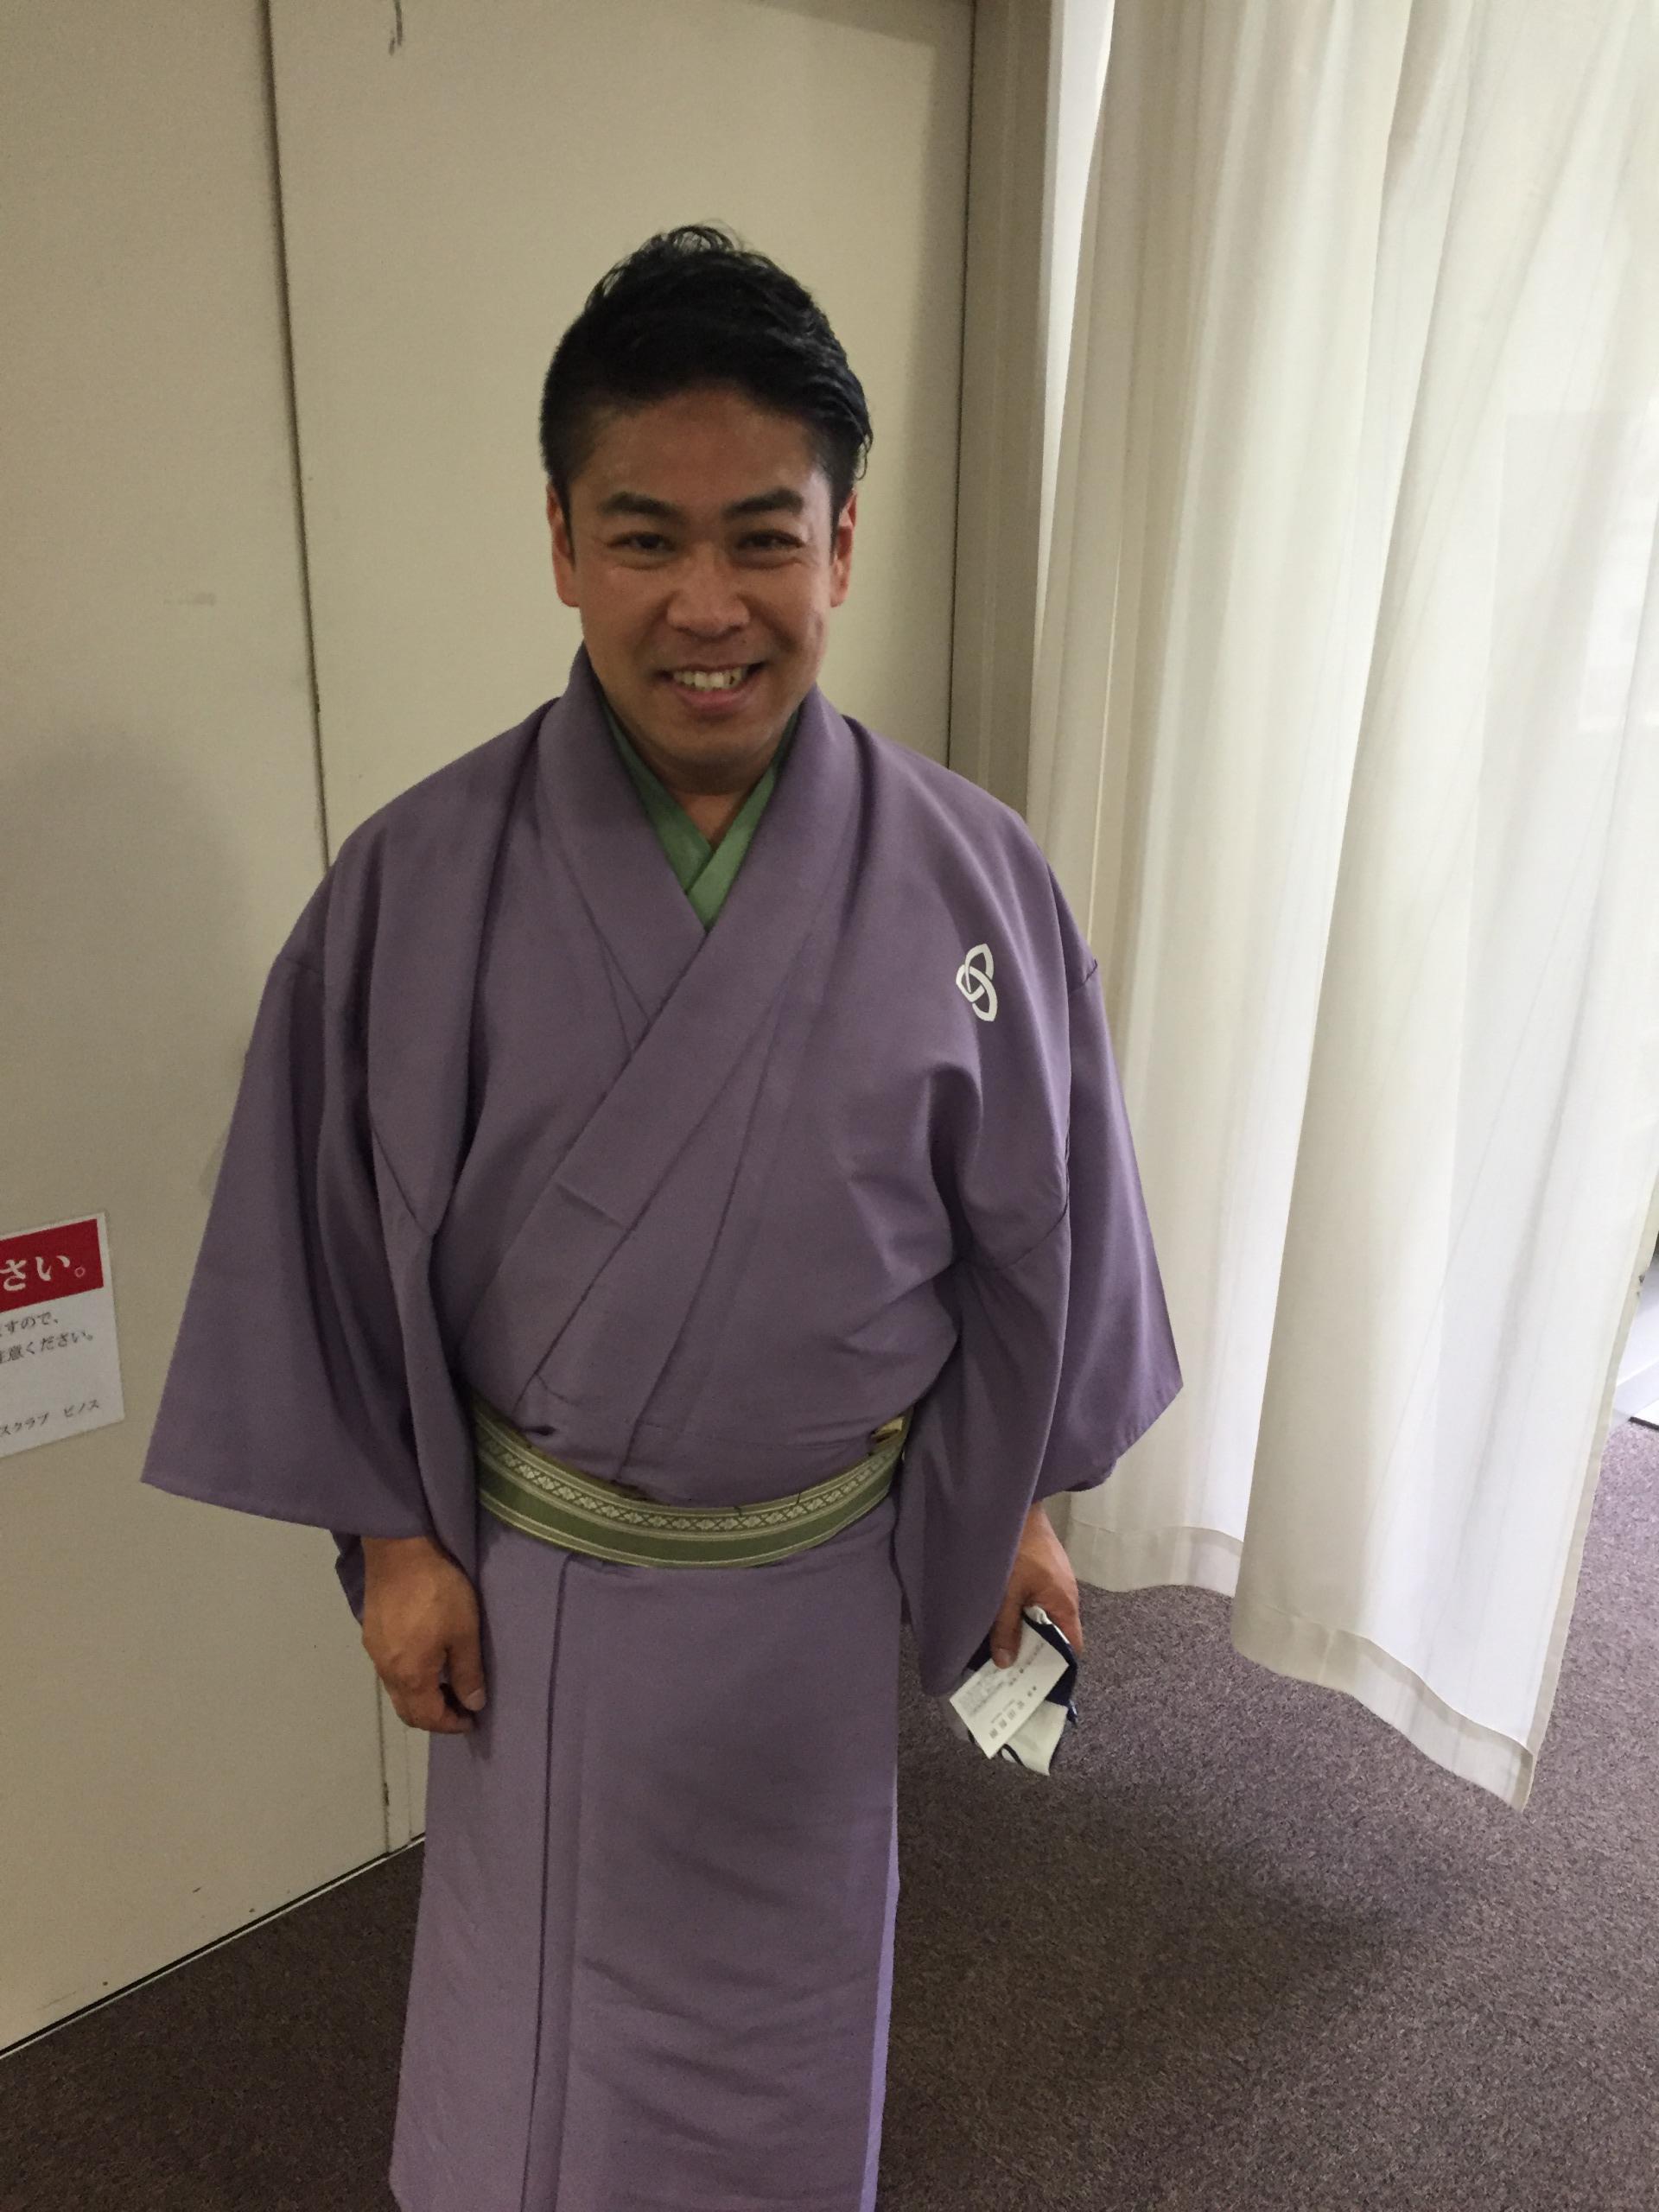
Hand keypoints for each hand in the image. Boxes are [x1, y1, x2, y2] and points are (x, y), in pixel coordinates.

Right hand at [360, 1534, 486, 1733]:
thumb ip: (468, 1672)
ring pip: (396, 1691)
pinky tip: (427, 1660)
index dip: (451, 1724)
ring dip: (421, 1697)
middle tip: (461, 1706)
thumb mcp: (464, 1631)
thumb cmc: (437, 1591)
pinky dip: (409, 1678)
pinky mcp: (371, 1632)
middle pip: (407, 1710)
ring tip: (447, 1684)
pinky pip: (390, 1670)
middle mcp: (386, 1671)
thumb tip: (473, 1704)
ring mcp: (375, 1651)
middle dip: (434, 1717)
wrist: (399, 1550)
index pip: (428, 1717)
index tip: (472, 1719)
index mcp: (410, 1676)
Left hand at [989, 1500, 1083, 1667]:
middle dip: (1036, 1650)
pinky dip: (1025, 1611)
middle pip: (1057, 1633)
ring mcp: (1056, 1580)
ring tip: (1004, 1646)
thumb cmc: (1016, 1550)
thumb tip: (1007, 1663)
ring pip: (1045, 1615)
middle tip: (1012, 1668)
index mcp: (1065, 1604)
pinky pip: (1039, 1599)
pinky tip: (1005, 1616)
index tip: (1035, 1680)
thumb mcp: (1006, 1594)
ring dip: (1027, 1629)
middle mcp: (1067, 1595)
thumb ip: (1006, 1629)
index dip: (1056, 1666)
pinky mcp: (1045, 1569)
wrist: (1016, 1505)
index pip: (1072, 1647)